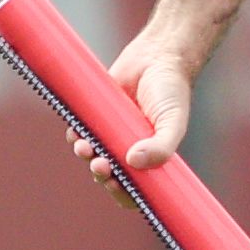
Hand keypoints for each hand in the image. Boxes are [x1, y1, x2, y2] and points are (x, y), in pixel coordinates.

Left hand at [73, 33, 194, 191]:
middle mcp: (130, 149)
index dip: (123, 193)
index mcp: (151, 158)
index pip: (135, 190)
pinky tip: (77, 133)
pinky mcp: (96, 116)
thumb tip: (133, 162)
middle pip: (111, 176)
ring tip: (85, 148)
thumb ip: (162, 147)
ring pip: (93, 157)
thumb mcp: (173, 121)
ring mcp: (112, 134)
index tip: (116, 184)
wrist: (155, 56)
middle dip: (102, 175)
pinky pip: (80, 133)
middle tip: (100, 166)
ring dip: (86, 157)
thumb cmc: (171, 91)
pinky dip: (76, 136)